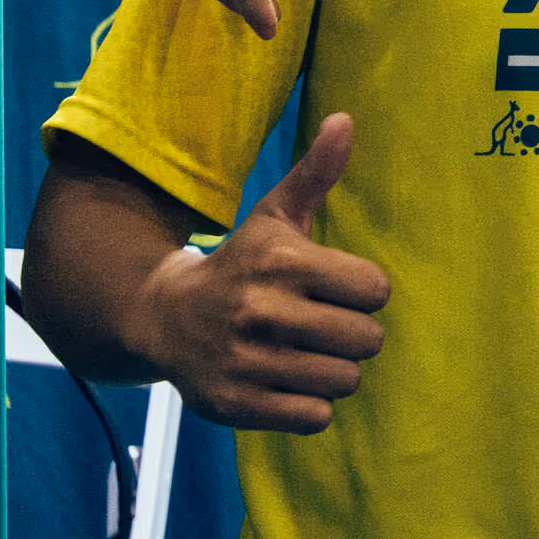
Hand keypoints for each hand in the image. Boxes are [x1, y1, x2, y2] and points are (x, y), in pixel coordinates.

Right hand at [128, 115, 389, 431]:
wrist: (163, 316)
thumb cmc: (240, 263)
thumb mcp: (273, 216)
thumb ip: (315, 174)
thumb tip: (346, 120)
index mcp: (280, 261)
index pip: (375, 289)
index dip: (364, 292)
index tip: (338, 289)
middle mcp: (261, 311)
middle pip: (367, 340)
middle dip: (354, 335)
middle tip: (323, 325)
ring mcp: (246, 362)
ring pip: (344, 381)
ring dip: (333, 370)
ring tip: (304, 352)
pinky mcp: (235, 405)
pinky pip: (314, 417)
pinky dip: (309, 404)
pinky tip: (285, 381)